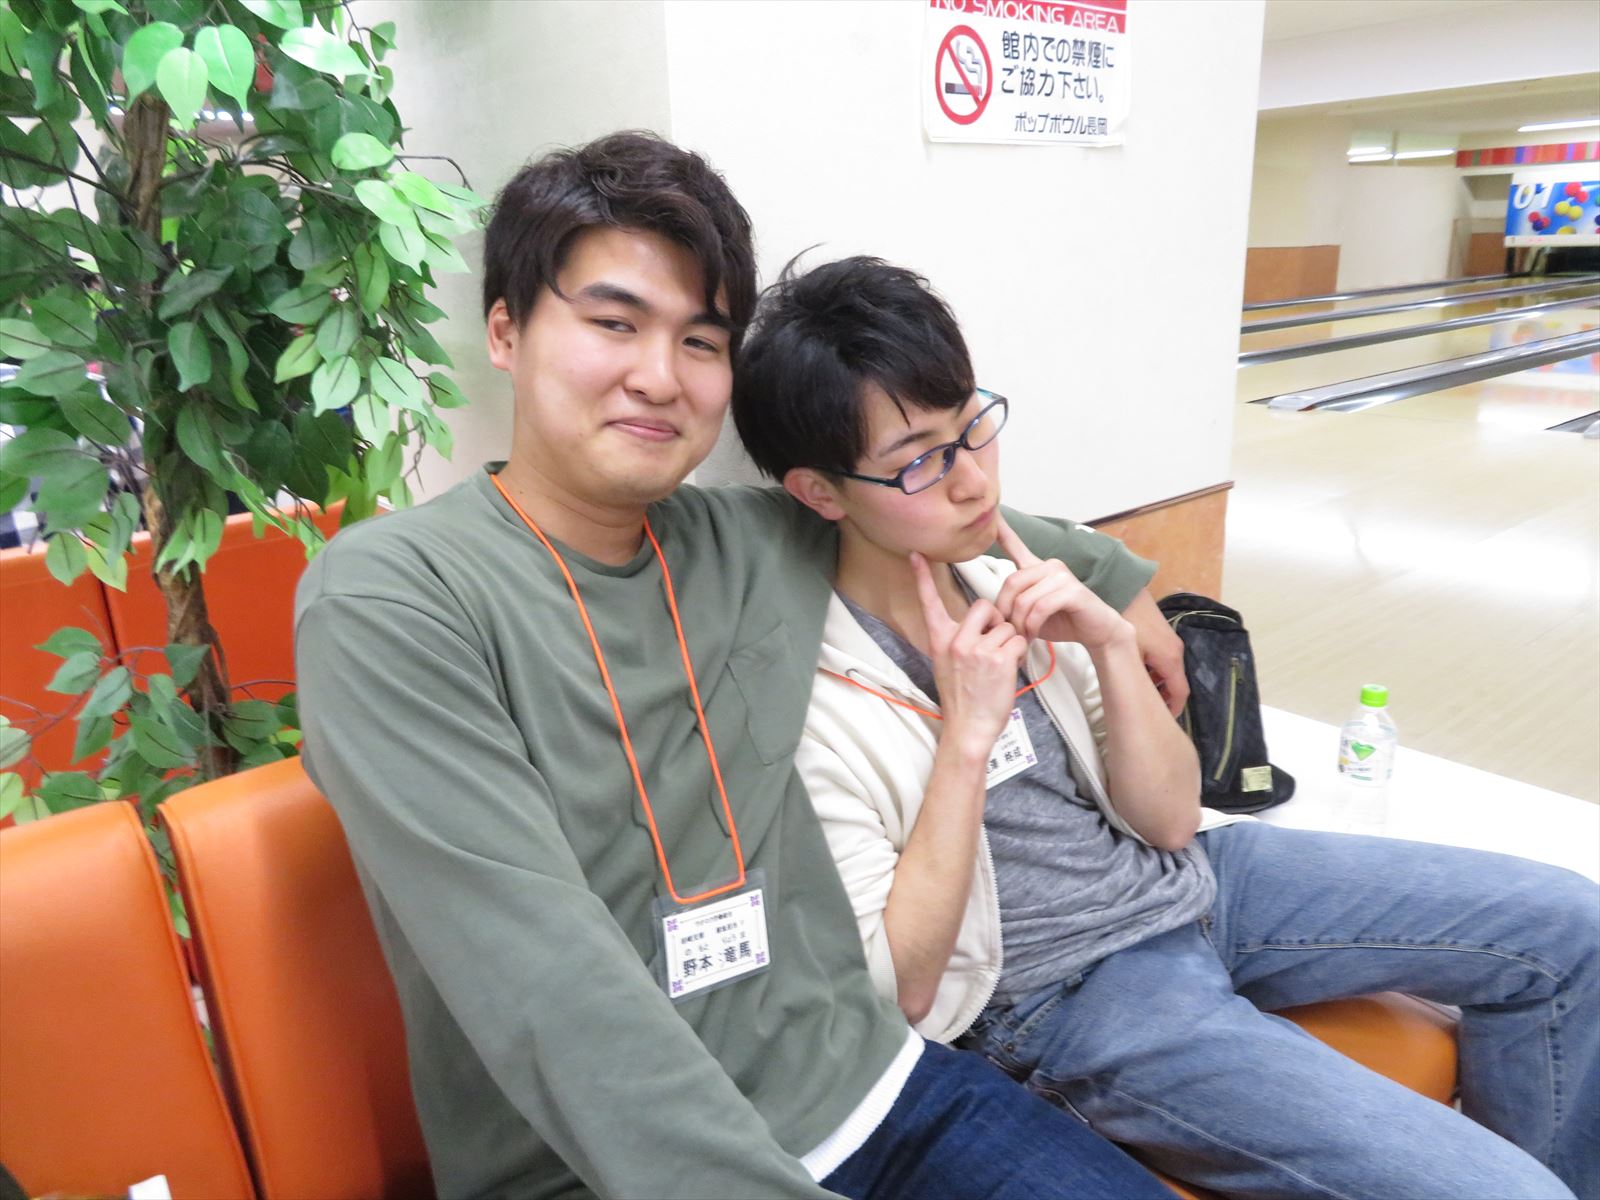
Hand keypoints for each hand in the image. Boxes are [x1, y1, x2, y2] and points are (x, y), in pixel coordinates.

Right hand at [911, 551, 1027, 753]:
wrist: (969, 728)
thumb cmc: (961, 698)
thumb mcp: (946, 664)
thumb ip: (958, 640)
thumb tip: (981, 622)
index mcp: (940, 640)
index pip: (929, 602)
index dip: (922, 577)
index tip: (915, 553)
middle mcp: (957, 641)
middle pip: (984, 606)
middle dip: (996, 620)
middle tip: (994, 643)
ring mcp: (978, 650)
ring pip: (1007, 626)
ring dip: (1010, 642)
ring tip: (999, 665)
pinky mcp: (999, 660)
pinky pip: (1019, 641)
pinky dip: (1020, 654)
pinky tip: (1009, 670)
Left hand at [992, 516, 1131, 650]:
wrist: (1096, 631)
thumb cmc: (1063, 621)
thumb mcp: (1032, 611)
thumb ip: (1015, 603)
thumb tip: (991, 609)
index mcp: (1038, 567)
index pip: (1016, 545)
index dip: (1001, 531)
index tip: (992, 514)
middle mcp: (1050, 565)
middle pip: (1012, 582)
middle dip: (1005, 610)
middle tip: (1008, 630)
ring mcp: (1062, 575)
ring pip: (1024, 598)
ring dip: (1019, 623)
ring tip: (1023, 636)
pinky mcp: (1072, 591)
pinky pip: (1040, 608)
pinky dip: (1032, 625)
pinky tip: (1033, 634)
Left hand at [1121, 588, 1188, 716]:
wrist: (1121, 588)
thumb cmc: (1125, 622)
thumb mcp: (1129, 656)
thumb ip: (1137, 678)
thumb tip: (1137, 698)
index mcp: (1171, 659)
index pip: (1180, 693)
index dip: (1173, 710)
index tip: (1162, 720)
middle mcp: (1175, 650)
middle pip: (1175, 683)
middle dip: (1163, 698)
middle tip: (1146, 709)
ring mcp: (1169, 640)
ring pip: (1167, 671)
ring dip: (1156, 683)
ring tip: (1139, 693)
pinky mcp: (1160, 633)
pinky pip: (1161, 659)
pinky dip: (1152, 670)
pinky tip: (1135, 672)